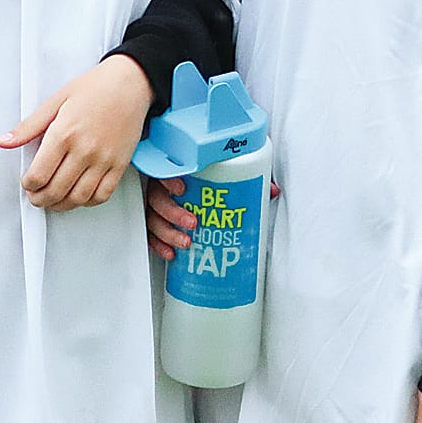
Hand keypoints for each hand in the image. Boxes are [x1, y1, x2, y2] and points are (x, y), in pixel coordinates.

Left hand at [0, 56, 153, 210]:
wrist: (130, 82)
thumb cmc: (95, 88)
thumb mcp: (56, 101)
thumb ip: (29, 126)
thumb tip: (5, 141)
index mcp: (64, 133)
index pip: (38, 175)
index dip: (28, 185)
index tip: (28, 182)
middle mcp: (84, 149)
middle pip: (56, 191)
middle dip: (40, 199)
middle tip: (36, 196)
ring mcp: (104, 159)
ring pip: (78, 198)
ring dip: (62, 205)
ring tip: (54, 200)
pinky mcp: (119, 164)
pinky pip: (102, 195)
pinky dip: (88, 202)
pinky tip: (79, 195)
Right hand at [145, 173, 280, 259]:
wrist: (202, 188)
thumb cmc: (213, 179)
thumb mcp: (231, 175)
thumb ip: (250, 178)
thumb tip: (271, 191)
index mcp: (177, 168)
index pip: (165, 169)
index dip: (169, 179)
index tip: (182, 188)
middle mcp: (162, 186)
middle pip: (157, 198)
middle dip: (172, 213)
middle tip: (193, 223)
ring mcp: (156, 205)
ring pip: (152, 217)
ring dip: (166, 232)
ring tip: (185, 243)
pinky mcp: (156, 223)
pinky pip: (150, 234)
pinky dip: (158, 245)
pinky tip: (171, 254)